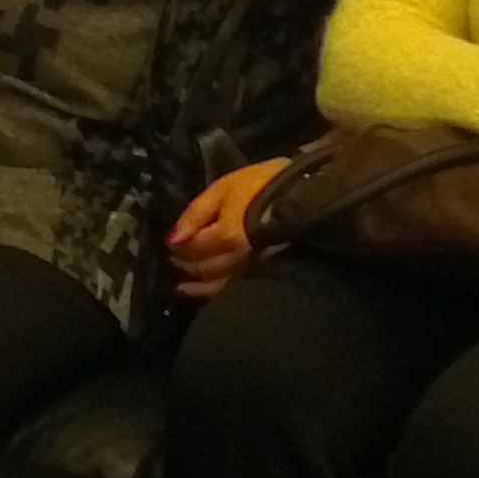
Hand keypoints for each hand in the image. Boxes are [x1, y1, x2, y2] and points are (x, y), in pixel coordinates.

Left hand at [165, 157, 288, 299]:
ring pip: (215, 285)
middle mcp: (236, 260)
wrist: (308, 195)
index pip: (192, 246)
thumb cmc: (265, 185)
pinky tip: (204, 291)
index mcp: (227, 235)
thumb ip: (197, 213)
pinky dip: (214, 292)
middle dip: (184, 263)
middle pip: (202, 267)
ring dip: (196, 284)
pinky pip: (232, 290)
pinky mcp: (262, 274)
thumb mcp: (226, 187)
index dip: (178, 245)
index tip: (170, 244)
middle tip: (174, 259)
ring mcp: (250, 270)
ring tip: (184, 284)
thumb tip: (172, 238)